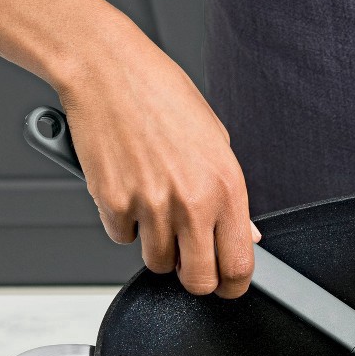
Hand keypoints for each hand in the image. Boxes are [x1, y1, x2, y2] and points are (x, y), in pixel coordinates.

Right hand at [57, 26, 258, 297]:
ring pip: (157, 262)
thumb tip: (247, 236)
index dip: (232, 287)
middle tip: (188, 260)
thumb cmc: (163, 97)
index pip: (238, 266)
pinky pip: (121, 237)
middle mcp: (191, 202)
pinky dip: (123, 223)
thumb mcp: (216, 143)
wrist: (107, 68)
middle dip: (193, 278)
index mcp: (226, 189)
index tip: (226, 287)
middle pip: (198, 281)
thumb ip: (231, 198)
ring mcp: (150, 205)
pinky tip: (128, 188)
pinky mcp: (112, 202)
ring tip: (154, 208)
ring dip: (156, 246)